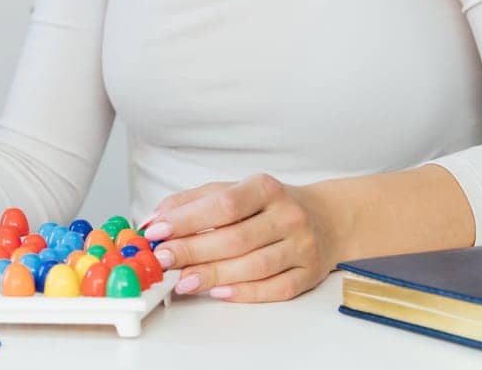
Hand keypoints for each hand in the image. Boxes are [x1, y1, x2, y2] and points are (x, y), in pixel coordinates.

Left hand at [141, 174, 342, 302]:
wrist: (326, 218)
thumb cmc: (269, 206)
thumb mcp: (234, 191)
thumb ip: (192, 203)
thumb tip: (155, 220)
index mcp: (266, 188)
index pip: (225, 204)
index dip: (188, 220)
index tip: (158, 232)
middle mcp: (288, 215)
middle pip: (236, 238)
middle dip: (193, 251)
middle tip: (163, 260)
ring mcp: (301, 246)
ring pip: (254, 266)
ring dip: (214, 275)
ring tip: (183, 282)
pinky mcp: (309, 274)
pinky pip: (275, 289)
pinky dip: (245, 293)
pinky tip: (219, 292)